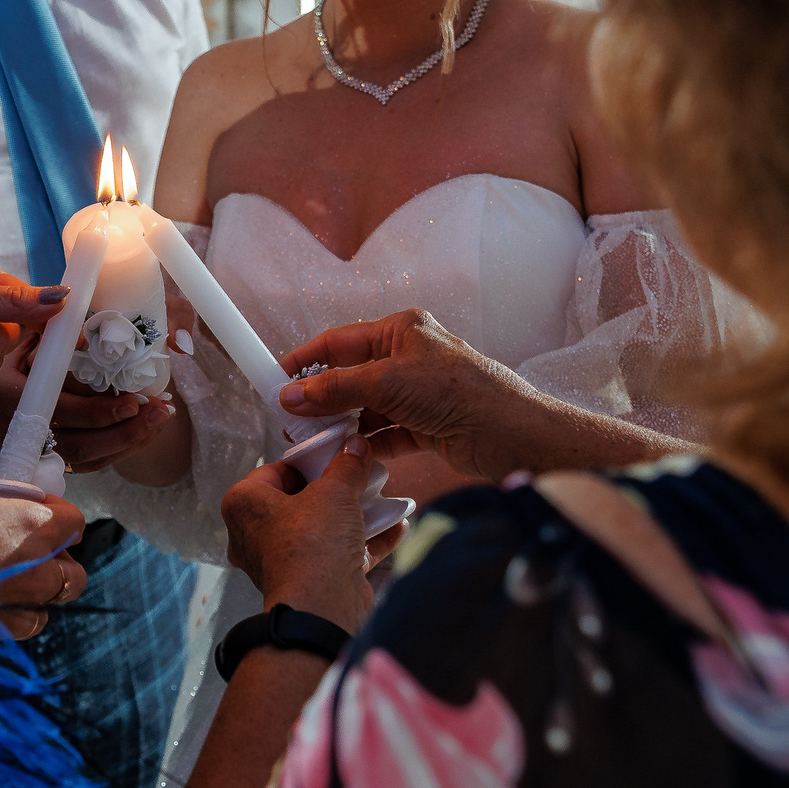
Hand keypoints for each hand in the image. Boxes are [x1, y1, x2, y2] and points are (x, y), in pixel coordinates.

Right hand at [0, 343, 175, 473]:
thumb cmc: (5, 351)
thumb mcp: (22, 334)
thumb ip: (53, 334)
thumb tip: (91, 336)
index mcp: (7, 396)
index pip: (61, 411)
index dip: (98, 411)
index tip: (134, 400)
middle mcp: (18, 433)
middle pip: (79, 447)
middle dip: (125, 431)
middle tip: (159, 411)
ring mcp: (32, 452)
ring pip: (87, 460)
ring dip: (129, 441)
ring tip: (160, 419)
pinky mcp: (47, 461)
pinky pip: (87, 464)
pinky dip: (119, 448)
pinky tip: (144, 430)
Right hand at [0, 469, 87, 640]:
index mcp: (31, 527)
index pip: (74, 521)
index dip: (54, 514)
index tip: (30, 508)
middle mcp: (37, 573)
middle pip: (71, 574)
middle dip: (55, 564)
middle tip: (22, 551)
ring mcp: (19, 614)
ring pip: (45, 608)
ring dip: (30, 596)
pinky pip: (11, 630)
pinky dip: (1, 619)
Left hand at [220, 439, 378, 631]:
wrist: (322, 610)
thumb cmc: (313, 541)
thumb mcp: (335, 492)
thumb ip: (347, 465)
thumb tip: (356, 444)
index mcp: (244, 506)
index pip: (272, 472)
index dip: (305, 461)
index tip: (333, 456)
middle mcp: (255, 535)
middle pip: (298, 502)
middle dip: (333, 490)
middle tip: (358, 476)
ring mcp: (282, 562)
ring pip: (320, 530)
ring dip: (353, 516)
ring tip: (382, 499)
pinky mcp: (309, 584)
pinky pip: (337, 555)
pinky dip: (365, 542)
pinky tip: (397, 527)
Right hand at [274, 310, 548, 480]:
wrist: (510, 434)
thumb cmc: (461, 391)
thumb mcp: (388, 382)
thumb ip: (336, 388)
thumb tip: (294, 394)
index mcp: (403, 331)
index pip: (341, 341)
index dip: (307, 359)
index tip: (278, 376)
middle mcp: (410, 359)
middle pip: (352, 377)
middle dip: (323, 398)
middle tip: (292, 418)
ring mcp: (419, 394)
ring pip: (367, 408)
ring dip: (343, 425)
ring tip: (315, 442)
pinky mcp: (427, 426)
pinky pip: (385, 434)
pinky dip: (366, 444)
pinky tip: (348, 456)